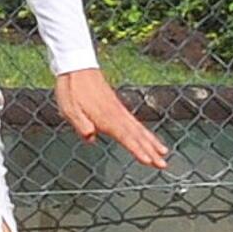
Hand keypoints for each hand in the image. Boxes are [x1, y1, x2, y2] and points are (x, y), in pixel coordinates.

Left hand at [54, 68, 169, 168]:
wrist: (77, 67)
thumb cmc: (72, 89)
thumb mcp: (68, 107)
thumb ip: (80, 123)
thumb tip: (90, 138)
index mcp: (105, 117)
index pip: (125, 137)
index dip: (137, 150)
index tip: (148, 161)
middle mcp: (116, 115)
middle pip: (137, 136)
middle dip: (151, 151)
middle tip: (163, 165)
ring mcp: (119, 110)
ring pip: (139, 129)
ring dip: (152, 142)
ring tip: (164, 152)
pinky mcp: (117, 107)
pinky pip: (135, 123)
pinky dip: (144, 132)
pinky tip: (148, 138)